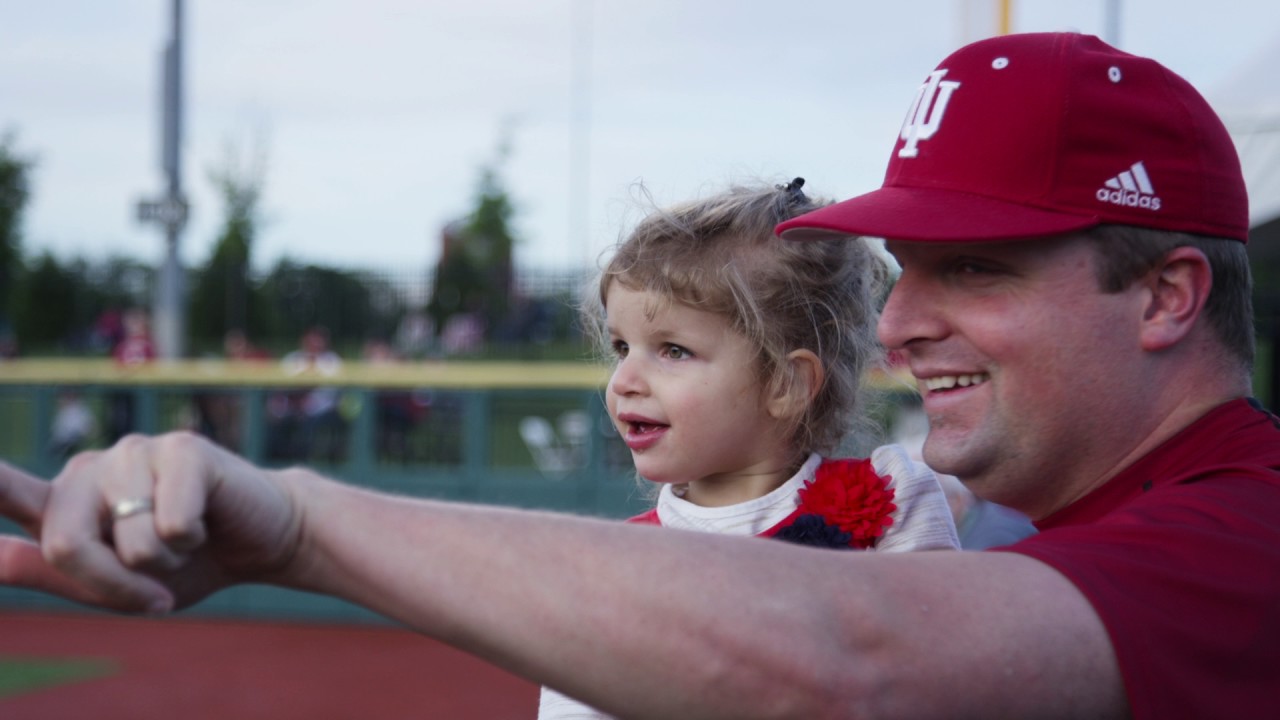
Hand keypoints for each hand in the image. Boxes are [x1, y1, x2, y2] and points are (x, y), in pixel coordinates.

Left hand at [0, 432, 304, 613]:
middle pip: (64, 544)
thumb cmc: (186, 562)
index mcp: (63, 499)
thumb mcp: (114, 585)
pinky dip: (192, 540)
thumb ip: (51, 571)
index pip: (0, 489)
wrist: (262, 539)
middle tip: (156, 594)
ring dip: (164, 565)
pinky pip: (169, 524)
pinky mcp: (182, 449)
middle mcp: (88, 468)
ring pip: (127, 541)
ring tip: (186, 543)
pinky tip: (209, 520)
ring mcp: (133, 451)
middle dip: (114, 586)